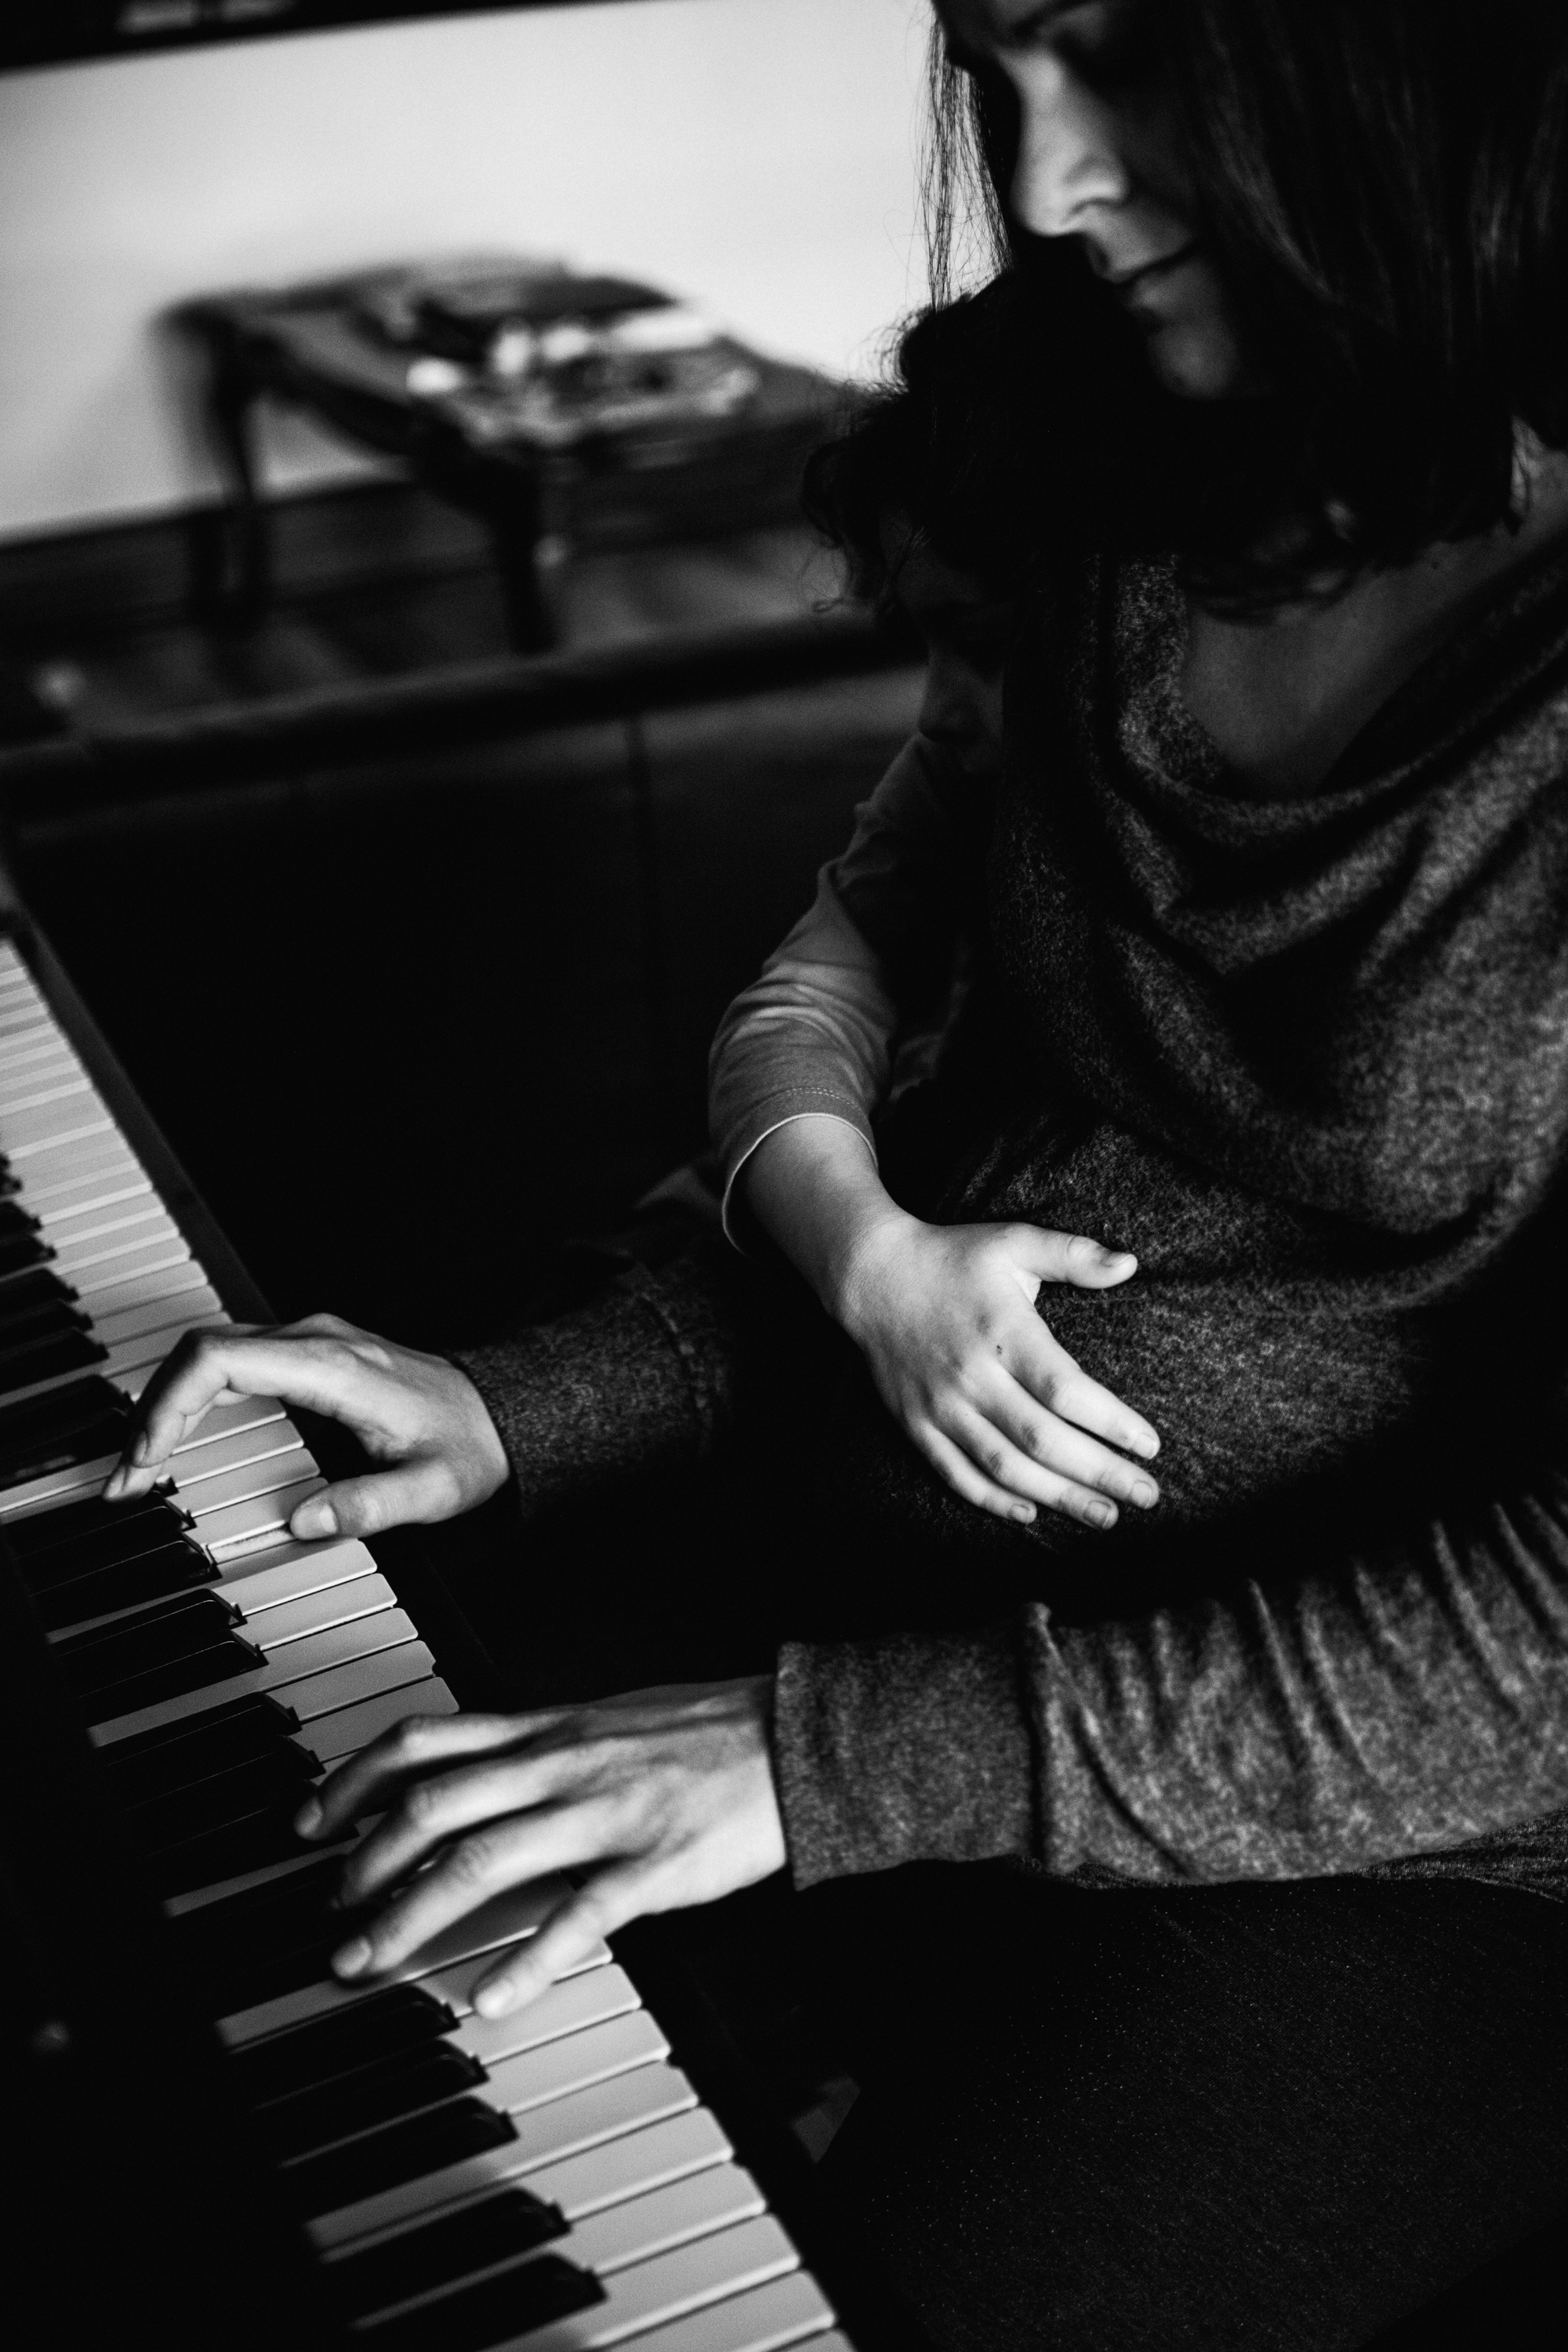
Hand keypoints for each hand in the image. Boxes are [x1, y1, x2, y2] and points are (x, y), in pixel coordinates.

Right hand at [103, 1312, 509, 1538]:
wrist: (498, 1413)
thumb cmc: (466, 1447)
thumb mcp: (433, 1490)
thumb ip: (370, 1506)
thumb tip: (304, 1521)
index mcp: (334, 1366)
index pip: (222, 1358)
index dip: (170, 1403)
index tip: (148, 1458)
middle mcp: (314, 1341)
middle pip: (201, 1351)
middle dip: (150, 1412)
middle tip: (126, 1480)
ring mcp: (309, 1341)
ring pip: (210, 1353)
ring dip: (165, 1405)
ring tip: (139, 1470)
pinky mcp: (306, 1354)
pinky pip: (231, 1363)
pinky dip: (192, 1399)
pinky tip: (175, 1442)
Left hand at [296, 1680, 785, 2013]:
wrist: (793, 1737)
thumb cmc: (703, 1733)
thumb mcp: (604, 1719)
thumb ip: (537, 1748)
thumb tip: (467, 1773)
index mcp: (548, 1730)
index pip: (426, 1740)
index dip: (354, 1778)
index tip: (310, 1820)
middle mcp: (561, 1765)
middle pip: (434, 1804)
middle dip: (364, 1862)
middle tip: (331, 1915)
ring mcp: (604, 1813)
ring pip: (483, 1857)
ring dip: (412, 1914)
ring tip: (370, 1960)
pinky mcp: (652, 1864)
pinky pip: (578, 1915)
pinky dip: (525, 1960)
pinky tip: (488, 1998)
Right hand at [837, 1213, 1160, 1528]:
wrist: (871, 1275)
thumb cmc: (953, 1257)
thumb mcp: (1014, 1241)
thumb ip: (1074, 1254)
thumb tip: (1130, 1264)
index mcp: (1003, 1331)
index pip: (1065, 1390)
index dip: (1111, 1423)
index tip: (1149, 1445)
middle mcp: (972, 1376)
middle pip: (1042, 1439)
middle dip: (1099, 1473)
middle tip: (1146, 1495)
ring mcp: (941, 1406)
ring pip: (1004, 1466)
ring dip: (1058, 1497)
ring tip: (1105, 1516)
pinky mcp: (916, 1425)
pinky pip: (956, 1473)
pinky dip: (992, 1500)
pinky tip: (1031, 1513)